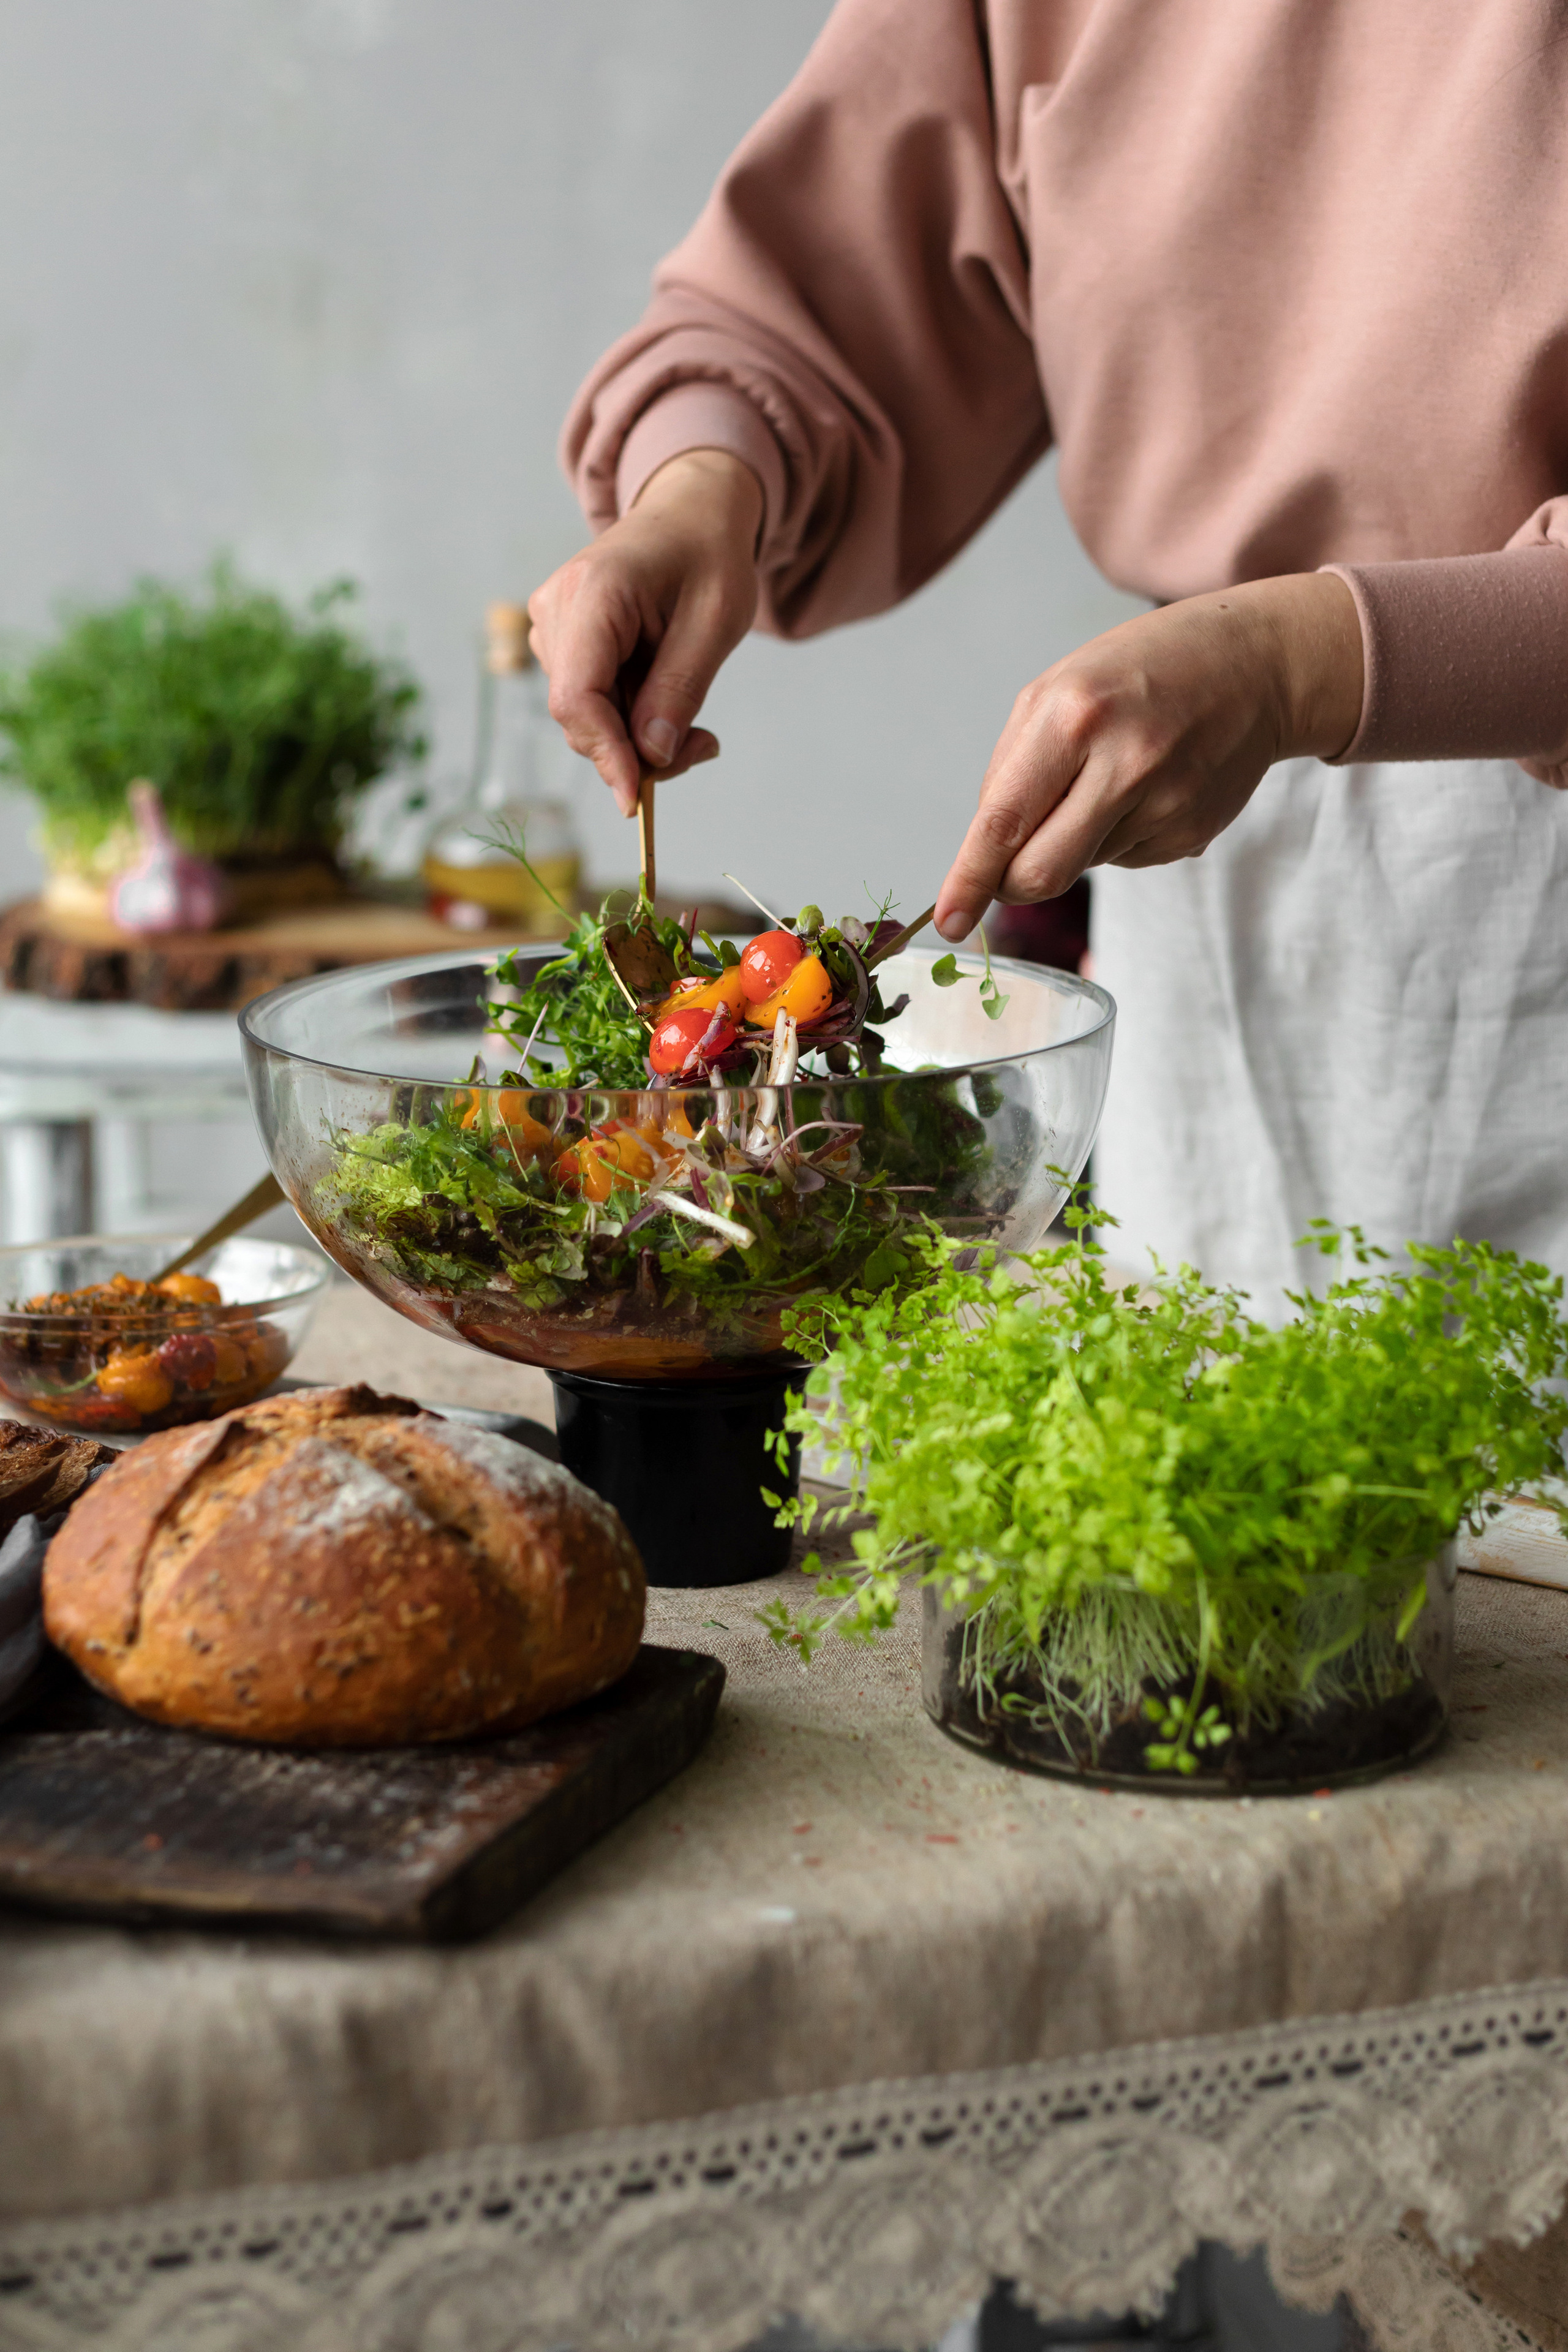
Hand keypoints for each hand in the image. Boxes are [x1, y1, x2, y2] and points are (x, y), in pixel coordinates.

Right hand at [527, 448, 763, 815]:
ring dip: (637, 735)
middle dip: (635, 750)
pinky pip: (590, 699)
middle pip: (579, 714)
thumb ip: (679, 689)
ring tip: (695, 722)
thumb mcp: (714, 622)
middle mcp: (556, 608)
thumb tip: (650, 756)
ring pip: (585, 714)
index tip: (635, 801)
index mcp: (591, 593)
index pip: (577, 697)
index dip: (605, 754)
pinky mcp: (563, 639)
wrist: (691, 511)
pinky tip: (666, 702)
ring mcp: (553, 624)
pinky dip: (629, 717)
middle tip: (703, 746)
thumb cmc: (709, 555)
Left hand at [933, 573, 1363, 939]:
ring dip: (1071, 842)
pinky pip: (1123, 861)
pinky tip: (1143, 789)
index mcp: (1072, 718)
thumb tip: (984, 857)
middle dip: (1012, 881)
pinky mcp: (1190, 833)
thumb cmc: (1138, 673)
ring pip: (1079, 868)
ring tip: (1107, 779)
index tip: (949, 921)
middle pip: (1040, 873)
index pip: (1004, 821)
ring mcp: (1164, 803)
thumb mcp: (1056, 690)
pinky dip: (1115, 837)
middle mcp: (1122, 763)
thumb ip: (1012, 771)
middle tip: (1012, 860)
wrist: (1253, 665)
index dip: (970, 879)